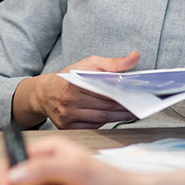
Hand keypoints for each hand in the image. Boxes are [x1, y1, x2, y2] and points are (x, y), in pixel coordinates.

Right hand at [12, 51, 139, 128]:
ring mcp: (67, 117)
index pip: (105, 92)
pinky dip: (105, 123)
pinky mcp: (67, 127)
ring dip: (119, 117)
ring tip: (132, 113)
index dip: (123, 96)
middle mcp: (69, 102)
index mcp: (74, 84)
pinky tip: (114, 117)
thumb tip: (135, 57)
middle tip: (140, 106)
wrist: (44, 94)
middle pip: (105, 108)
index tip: (138, 97)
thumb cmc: (69, 77)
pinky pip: (92, 127)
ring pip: (101, 119)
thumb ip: (112, 63)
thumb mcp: (88, 64)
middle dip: (124, 108)